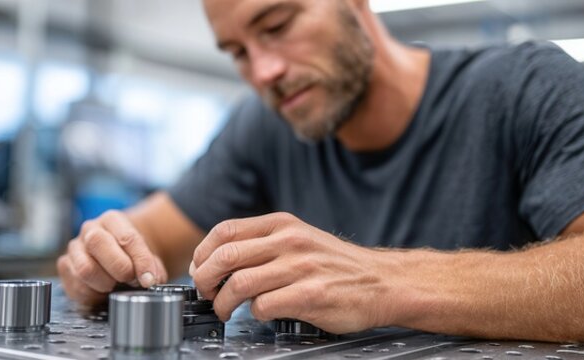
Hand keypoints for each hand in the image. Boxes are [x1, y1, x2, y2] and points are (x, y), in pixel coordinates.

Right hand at [57, 210, 168, 305]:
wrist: (117, 259)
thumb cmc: (132, 257)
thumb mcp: (148, 258)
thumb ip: (152, 268)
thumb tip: (150, 280)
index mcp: (112, 220)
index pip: (127, 237)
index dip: (140, 261)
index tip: (149, 279)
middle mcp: (90, 230)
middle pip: (97, 243)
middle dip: (119, 268)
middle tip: (130, 280)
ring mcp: (74, 248)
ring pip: (85, 268)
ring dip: (105, 283)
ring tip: (115, 286)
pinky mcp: (65, 267)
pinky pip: (76, 285)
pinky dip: (92, 294)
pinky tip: (102, 291)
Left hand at [190, 212, 398, 333]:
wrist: (382, 282)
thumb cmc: (338, 266)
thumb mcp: (300, 239)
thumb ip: (264, 243)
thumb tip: (219, 259)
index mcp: (282, 225)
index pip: (224, 231)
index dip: (203, 254)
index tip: (201, 270)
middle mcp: (290, 242)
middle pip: (225, 256)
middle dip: (205, 280)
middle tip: (207, 294)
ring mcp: (301, 268)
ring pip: (240, 284)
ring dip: (224, 302)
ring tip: (226, 310)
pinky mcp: (311, 296)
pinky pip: (264, 306)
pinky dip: (254, 314)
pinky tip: (260, 314)